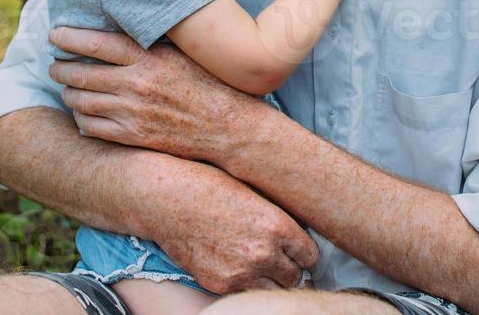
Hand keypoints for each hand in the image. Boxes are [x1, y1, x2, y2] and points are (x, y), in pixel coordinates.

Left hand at [49, 26, 262, 162]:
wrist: (226, 125)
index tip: (55, 35)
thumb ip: (149, 44)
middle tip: (55, 64)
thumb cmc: (206, 83)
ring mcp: (131, 112)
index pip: (97, 43)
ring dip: (69, 93)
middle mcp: (136, 84)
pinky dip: (81, 119)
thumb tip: (119, 29)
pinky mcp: (131, 136)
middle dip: (61, 68)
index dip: (70, 38)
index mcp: (148, 58)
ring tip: (68, 88)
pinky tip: (84, 113)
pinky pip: (91, 127)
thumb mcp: (180, 54)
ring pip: (81, 101)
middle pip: (82, 73)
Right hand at [150, 158, 319, 292]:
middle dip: (289, 268)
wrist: (168, 199)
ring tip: (260, 264)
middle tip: (279, 258)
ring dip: (271, 280)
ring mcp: (241, 272)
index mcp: (277, 226)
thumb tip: (296, 235)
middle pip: (295, 277)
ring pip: (273, 290)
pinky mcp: (220, 285)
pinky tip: (237, 264)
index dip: (303, 252)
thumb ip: (278, 218)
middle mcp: (263, 253)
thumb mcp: (255, 194)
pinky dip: (246, 283)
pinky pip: (247, 292)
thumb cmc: (210, 186)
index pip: (310, 256)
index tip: (297, 250)